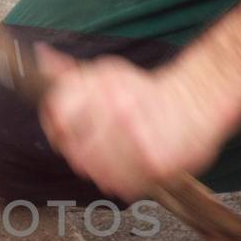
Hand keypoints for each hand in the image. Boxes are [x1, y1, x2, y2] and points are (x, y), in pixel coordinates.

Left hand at [34, 44, 230, 198]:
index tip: (66, 130)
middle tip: (101, 144)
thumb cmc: (148, 92)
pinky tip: (134, 165)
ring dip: (104, 167)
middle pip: (75, 150)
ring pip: (97, 171)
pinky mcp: (156, 164)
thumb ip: (71, 73)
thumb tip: (41, 55)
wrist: (199, 100)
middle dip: (83, 150)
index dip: (57, 125)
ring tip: (121, 154)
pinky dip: (124, 180)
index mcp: (104, 88)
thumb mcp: (108, 74)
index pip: (59, 112)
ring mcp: (137, 140)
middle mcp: (119, 112)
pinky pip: (122, 185)